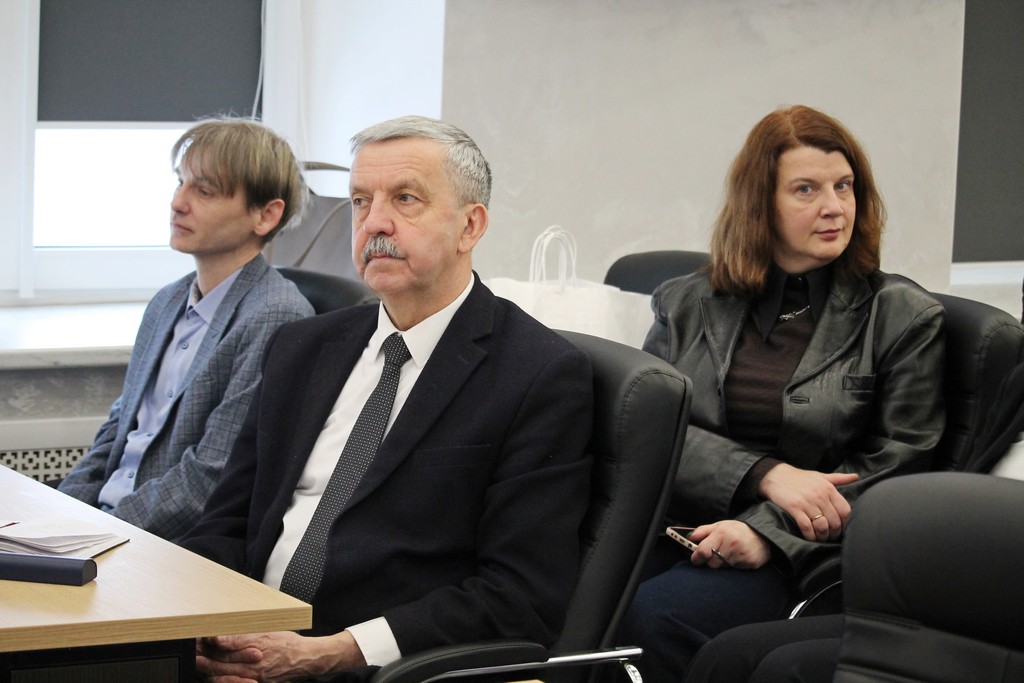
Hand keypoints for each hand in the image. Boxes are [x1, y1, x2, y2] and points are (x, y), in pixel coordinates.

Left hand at [196, 630, 364, 682]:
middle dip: (202, 658)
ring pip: (224, 677)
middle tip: (190, 653)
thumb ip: (243, 634)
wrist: (306, 659)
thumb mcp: (267, 631)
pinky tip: (213, 678)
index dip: (208, 643)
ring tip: (196, 665)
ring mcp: (254, 678)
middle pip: (220, 663)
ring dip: (207, 671)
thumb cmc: (287, 642)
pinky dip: (222, 681)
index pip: (224, 645)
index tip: (196, 638)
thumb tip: (220, 635)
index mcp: (256, 645)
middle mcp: (253, 664)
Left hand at [688, 520, 770, 569]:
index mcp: (721, 532)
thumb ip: (703, 531)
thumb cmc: (737, 530)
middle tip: (716, 555)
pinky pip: (734, 570)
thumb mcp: (719, 526)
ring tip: (729, 554)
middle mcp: (731, 543)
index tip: (696, 559)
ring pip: (722, 567)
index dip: (696, 558)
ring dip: (722, 564)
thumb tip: (689, 537)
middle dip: (711, 561)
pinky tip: (737, 558)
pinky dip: (733, 566)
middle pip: (711, 563)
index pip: (702, 551)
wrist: (762, 535)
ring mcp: (741, 554)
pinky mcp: (749, 562)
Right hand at [758, 463, 858, 541]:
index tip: (840, 528)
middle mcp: (820, 495)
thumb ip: (839, 478)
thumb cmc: (800, 478)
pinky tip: (809, 537)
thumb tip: (856, 477)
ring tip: (820, 538)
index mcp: (828, 488)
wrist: (776, 476)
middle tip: (830, 537)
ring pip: (822, 526)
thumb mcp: (820, 476)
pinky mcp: (794, 508)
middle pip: (835, 521)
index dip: (845, 523)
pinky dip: (810, 535)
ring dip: (822, 536)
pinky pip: (806, 527)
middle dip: (834, 533)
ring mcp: (807, 502)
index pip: (845, 511)